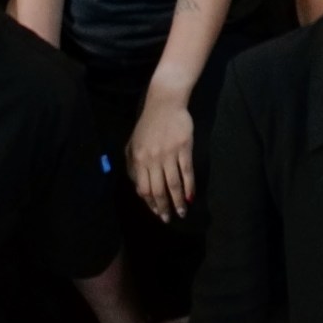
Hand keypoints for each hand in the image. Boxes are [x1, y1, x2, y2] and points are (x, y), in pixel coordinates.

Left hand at [128, 96, 195, 221]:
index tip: (157, 212)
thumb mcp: (133, 143)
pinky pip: (186, 172)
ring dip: (177, 201)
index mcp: (138, 159)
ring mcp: (169, 154)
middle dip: (163, 207)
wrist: (165, 103)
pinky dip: (189, 186)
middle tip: (168, 219)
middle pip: (157, 190)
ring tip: (181, 213)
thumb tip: (137, 185)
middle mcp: (152, 159)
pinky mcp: (184, 148)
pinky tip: (190, 197)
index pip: (143, 188)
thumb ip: (132, 164)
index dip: (150, 203)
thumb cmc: (148, 124)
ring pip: (173, 184)